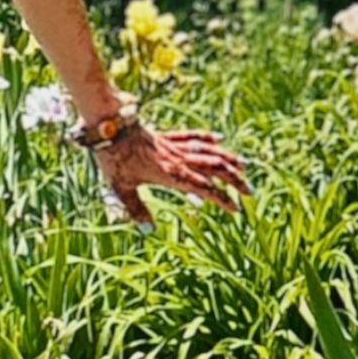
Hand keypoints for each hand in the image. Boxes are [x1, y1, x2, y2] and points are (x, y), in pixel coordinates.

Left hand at [88, 120, 250, 227]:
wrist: (108, 127)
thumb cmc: (113, 158)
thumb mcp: (122, 189)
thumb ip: (137, 210)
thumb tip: (149, 231)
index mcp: (171, 174)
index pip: (204, 188)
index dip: (222, 198)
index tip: (235, 209)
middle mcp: (177, 159)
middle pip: (214, 169)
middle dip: (234, 180)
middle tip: (249, 191)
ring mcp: (173, 146)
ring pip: (207, 152)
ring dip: (227, 159)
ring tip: (243, 166)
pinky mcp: (165, 136)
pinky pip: (191, 136)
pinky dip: (206, 138)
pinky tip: (219, 138)